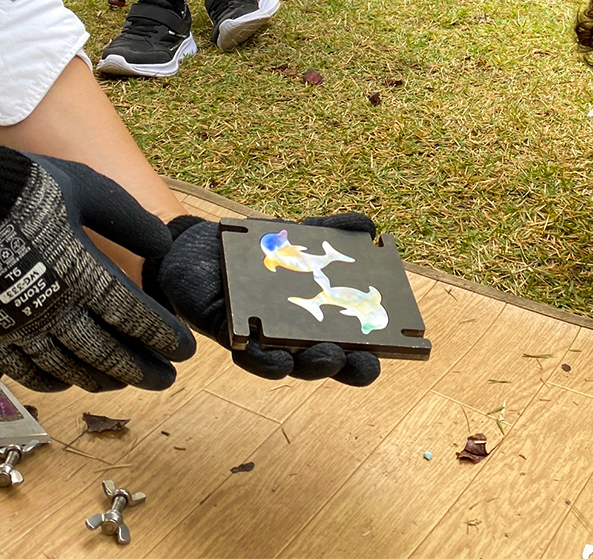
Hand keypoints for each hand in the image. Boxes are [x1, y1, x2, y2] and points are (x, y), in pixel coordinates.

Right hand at [0, 126, 195, 392]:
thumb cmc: (24, 188)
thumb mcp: (90, 191)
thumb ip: (131, 221)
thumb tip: (165, 246)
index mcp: (84, 275)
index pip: (135, 317)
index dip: (164, 337)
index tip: (185, 350)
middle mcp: (54, 309)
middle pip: (107, 353)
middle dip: (142, 369)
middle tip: (167, 379)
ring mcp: (19, 326)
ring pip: (69, 368)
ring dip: (103, 379)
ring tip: (126, 383)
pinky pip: (24, 370)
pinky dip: (51, 380)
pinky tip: (68, 381)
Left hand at [152, 215, 381, 385]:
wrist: (197, 248)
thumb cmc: (255, 250)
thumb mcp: (297, 237)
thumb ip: (330, 231)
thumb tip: (369, 227)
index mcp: (317, 314)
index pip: (350, 341)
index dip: (372, 350)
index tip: (394, 348)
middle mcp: (293, 334)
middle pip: (326, 359)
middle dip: (346, 365)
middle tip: (363, 362)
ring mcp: (263, 340)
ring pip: (292, 364)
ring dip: (312, 365)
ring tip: (328, 356)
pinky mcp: (231, 338)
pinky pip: (250, 356)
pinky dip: (266, 359)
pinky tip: (280, 358)